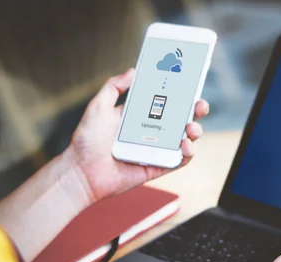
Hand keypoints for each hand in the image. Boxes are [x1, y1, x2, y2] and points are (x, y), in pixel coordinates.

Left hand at [65, 68, 209, 201]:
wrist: (81, 171)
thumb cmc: (86, 140)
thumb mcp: (98, 106)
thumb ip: (114, 87)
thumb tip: (133, 71)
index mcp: (139, 116)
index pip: (165, 101)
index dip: (180, 93)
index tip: (190, 83)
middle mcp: (151, 132)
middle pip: (180, 119)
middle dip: (195, 110)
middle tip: (200, 105)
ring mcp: (156, 150)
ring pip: (185, 139)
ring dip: (194, 131)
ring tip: (190, 128)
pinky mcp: (157, 167)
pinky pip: (179, 160)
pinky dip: (188, 153)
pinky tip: (186, 145)